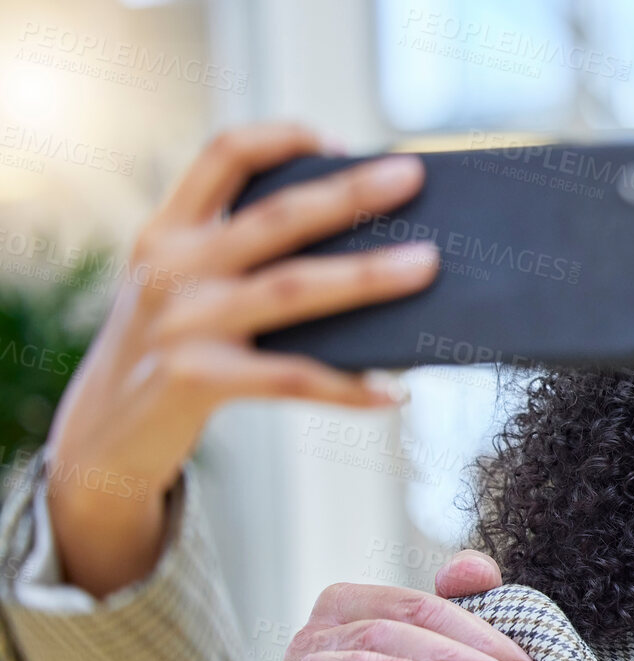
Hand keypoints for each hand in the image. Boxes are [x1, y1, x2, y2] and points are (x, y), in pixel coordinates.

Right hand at [42, 122, 441, 598]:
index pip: (222, 156)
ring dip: (366, 277)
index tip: (341, 142)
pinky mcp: (194, 380)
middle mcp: (171, 268)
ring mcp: (182, 324)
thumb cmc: (170, 357)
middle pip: (275, 217)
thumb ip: (244, 265)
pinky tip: (394, 393)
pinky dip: (348, 387)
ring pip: (292, 289)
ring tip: (426, 266)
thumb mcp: (186, 294)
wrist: (101, 442)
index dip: (282, 139)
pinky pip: (290, 379)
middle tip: (412, 177)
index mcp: (168, 233)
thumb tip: (364, 254)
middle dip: (349, 194)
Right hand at [276, 550, 533, 660]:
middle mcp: (323, 626)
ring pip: (374, 638)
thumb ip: (455, 605)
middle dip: (468, 650)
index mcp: (353, 605)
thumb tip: (474, 570)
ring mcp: (301, 659)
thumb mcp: (421, 655)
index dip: (483, 633)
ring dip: (435, 659)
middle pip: (405, 618)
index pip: (425, 605)